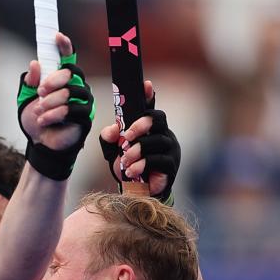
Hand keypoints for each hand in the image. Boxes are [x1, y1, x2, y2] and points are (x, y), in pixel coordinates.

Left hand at [17, 34, 94, 179]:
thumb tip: (35, 64)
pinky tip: (44, 120)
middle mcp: (77, 86)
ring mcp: (84, 101)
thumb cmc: (36, 118)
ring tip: (40, 111)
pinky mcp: (85, 117)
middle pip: (71, 73)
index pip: (68, 58)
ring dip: (51, 102)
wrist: (40, 143)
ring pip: (70, 92)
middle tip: (40, 92)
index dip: (65, 46)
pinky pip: (72, 110)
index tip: (57, 36)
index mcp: (63, 79)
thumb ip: (30, 82)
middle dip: (52, 82)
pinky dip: (54, 114)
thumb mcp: (26, 99)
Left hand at [99, 80, 178, 201]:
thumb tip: (112, 129)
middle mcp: (163, 134)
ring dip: (137, 150)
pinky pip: (159, 160)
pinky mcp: (171, 167)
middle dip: (141, 124)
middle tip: (126, 137)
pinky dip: (142, 165)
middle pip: (158, 117)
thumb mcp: (111, 151)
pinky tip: (131, 171)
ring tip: (125, 161)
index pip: (150, 107)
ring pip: (157, 141)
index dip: (149, 95)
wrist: (135, 193)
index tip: (145, 85)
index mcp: (149, 127)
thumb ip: (109, 138)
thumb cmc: (126, 166)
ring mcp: (170, 149)